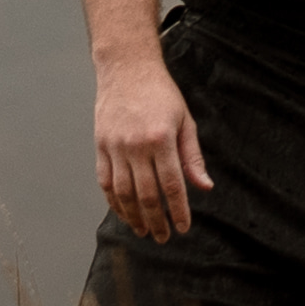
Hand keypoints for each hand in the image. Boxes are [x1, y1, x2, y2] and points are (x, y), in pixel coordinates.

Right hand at [93, 56, 205, 240]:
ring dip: (133, 216)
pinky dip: (114, 201)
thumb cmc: (160, 93)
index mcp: (161, 139)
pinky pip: (105, 182)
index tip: (182, 228)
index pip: (172, 185)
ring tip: (143, 230)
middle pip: (146, 195)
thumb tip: (204, 187)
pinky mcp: (100, 146)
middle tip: (163, 237)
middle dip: (156, 220)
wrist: (127, 68)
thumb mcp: (185, 121)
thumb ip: (192, 157)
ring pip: (123, 193)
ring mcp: (115, 147)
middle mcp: (136, 146)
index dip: (177, 210)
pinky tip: (124, 212)